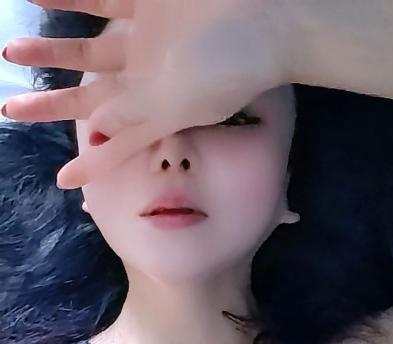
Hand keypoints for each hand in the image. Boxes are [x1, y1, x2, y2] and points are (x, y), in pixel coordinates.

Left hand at [2, 0, 288, 188]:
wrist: (271, 15)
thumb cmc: (229, 64)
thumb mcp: (179, 98)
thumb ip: (135, 114)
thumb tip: (94, 130)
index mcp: (157, 109)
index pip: (116, 143)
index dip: (91, 164)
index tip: (61, 181)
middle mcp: (148, 78)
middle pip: (90, 97)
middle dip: (52, 104)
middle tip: (12, 109)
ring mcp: (147, 39)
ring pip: (88, 49)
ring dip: (51, 49)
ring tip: (12, 50)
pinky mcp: (150, 0)